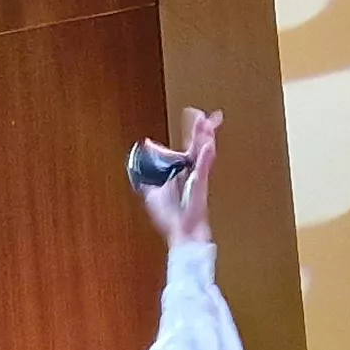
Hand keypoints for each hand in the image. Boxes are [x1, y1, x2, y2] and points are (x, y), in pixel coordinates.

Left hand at [141, 107, 221, 245]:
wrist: (181, 234)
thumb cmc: (170, 218)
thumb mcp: (152, 193)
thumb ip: (148, 175)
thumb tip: (141, 160)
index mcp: (182, 173)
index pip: (182, 151)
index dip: (180, 138)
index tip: (178, 124)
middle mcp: (191, 173)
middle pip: (197, 146)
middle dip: (201, 130)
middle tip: (204, 115)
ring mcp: (197, 178)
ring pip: (203, 152)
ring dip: (205, 136)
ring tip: (208, 121)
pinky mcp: (200, 186)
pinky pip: (204, 168)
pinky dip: (206, 156)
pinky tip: (208, 144)